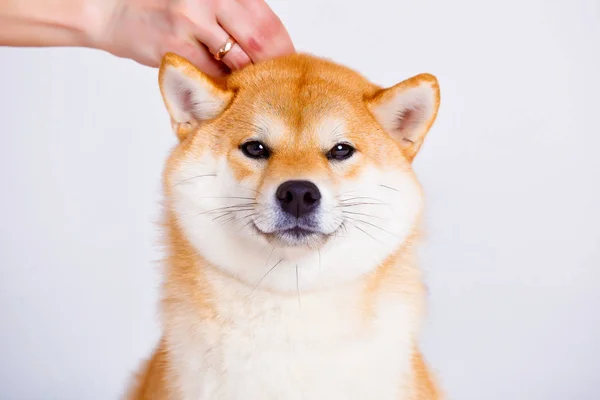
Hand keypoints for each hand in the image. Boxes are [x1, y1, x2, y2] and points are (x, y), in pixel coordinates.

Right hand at [98, 0, 294, 75]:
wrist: (110, 9)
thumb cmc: (162, 6)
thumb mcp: (202, 0)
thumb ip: (234, 14)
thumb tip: (270, 45)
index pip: (267, 21)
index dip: (284, 46)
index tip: (290, 63)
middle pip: (259, 40)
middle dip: (274, 67)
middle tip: (280, 84)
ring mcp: (191, 22)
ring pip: (238, 62)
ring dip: (250, 79)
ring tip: (255, 88)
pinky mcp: (175, 47)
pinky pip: (211, 76)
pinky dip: (223, 85)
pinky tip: (226, 89)